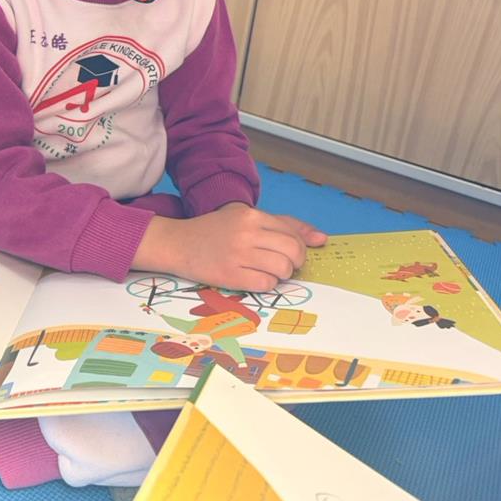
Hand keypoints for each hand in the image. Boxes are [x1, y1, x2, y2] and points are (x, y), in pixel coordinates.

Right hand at [132, 204, 326, 291]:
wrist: (178, 243)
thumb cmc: (215, 231)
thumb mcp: (245, 218)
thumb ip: (283, 225)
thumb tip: (322, 239)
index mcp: (251, 215)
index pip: (293, 233)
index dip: (299, 248)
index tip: (291, 253)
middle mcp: (246, 232)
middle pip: (292, 251)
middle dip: (294, 263)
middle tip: (283, 265)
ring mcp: (238, 254)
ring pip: (282, 269)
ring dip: (281, 275)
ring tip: (267, 271)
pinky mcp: (230, 275)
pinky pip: (265, 284)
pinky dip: (266, 285)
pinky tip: (255, 278)